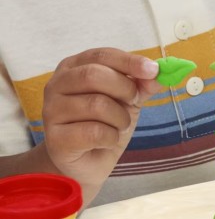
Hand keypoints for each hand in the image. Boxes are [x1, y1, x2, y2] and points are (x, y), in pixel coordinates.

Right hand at [41, 48, 161, 203]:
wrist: (88, 163)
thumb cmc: (105, 123)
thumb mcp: (128, 99)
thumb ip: (142, 84)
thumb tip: (159, 73)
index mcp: (74, 67)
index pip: (102, 55)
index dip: (129, 62)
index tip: (153, 70)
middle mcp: (57, 84)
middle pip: (93, 75)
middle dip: (124, 89)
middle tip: (134, 102)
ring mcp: (52, 111)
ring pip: (96, 105)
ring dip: (120, 118)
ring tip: (119, 125)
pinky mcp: (56, 139)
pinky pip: (94, 132)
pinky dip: (111, 137)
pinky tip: (107, 140)